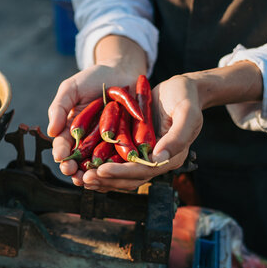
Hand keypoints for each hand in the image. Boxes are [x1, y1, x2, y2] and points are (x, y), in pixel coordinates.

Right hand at [47, 64, 139, 179]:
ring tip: (90, 178)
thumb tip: (51, 131)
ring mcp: (108, 144)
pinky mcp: (128, 144)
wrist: (123, 71)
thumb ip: (59, 107)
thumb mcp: (71, 89)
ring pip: (99, 164)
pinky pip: (122, 159)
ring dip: (94, 174)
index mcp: (72, 131)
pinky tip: (114, 172)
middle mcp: (88, 142)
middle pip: (79, 161)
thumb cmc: (93, 78)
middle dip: (75, 169)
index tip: (61, 157)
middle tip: (73, 174)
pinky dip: (117, 167)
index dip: (61, 153)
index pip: (63, 146)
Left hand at [70, 76, 200, 191]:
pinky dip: (102, 165)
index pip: (144, 171)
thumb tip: (159, 157)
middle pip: (129, 178)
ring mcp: (144, 154)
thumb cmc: (186, 97)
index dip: (122, 173)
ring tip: (80, 177)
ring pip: (121, 174)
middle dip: (106, 179)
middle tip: (84, 177)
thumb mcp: (187, 113)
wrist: (181, 88)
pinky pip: (117, 161)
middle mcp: (157, 160)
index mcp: (171, 157)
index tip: (102, 170)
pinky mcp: (134, 146)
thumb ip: (177, 136)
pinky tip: (84, 164)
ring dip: (101, 178)